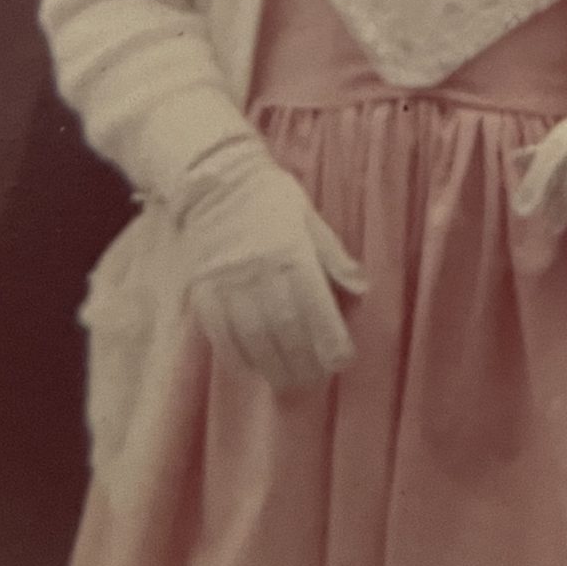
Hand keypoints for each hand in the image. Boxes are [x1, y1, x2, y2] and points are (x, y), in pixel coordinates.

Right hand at [172, 133, 366, 392]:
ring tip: (288, 384)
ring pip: (253, 336)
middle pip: (284, 328)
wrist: (215, 181)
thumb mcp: (309, 218)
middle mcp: (259, 269)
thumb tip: (362, 290)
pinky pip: (221, 333)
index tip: (341, 361)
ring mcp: (228, 282)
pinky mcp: (204, 290)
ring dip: (272, 366)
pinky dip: (239, 356)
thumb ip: (334, 256)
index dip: (328, 338)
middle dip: (302, 361)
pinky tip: (254, 369)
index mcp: (291, 250)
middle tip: (315, 382)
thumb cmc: (271, 199)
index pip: (314, 304)